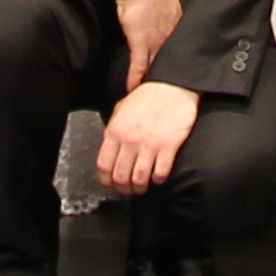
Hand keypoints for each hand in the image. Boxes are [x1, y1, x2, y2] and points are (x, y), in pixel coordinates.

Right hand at [90, 0, 182, 90]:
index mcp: (175, 19)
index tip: (173, 70)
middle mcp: (169, 31)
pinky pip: (139, 66)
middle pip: (169, 58)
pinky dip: (135, 78)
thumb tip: (152, 10)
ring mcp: (156, 38)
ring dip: (151, 80)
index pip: (175, 45)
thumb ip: (158, 6)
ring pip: (156, 65)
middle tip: (164, 89)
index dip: (174, 59)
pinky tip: (132, 89)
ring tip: (147, 94)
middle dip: (167, 74)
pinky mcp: (141, 42)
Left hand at [92, 77, 198, 195]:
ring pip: (139, 179)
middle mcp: (130, 140)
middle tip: (128, 190)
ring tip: (142, 187)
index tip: (110, 186)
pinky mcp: (168, 147)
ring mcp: (149, 145)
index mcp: (115, 131)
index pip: (103, 165)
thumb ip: (113, 127)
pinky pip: (160, 173)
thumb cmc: (148, 95)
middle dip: (123, 189)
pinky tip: (158, 177)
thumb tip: (108, 144)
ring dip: (140, 188)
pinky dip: (158, 180)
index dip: (105, 181)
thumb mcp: (122, 107)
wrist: (172, 85)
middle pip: (120, 177)